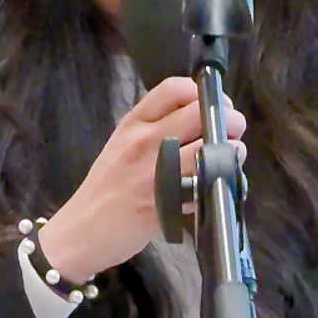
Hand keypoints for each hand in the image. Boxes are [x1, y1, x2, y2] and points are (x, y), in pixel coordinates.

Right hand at [38, 77, 245, 282]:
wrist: (83, 229)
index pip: (175, 89)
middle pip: (200, 114)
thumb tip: (199, 115)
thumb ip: (155, 126)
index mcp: (134, 123)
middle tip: (233, 130)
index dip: (204, 92)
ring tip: (231, 157)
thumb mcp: (122, 143)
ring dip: (233, 151)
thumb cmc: (107, 187)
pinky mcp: (169, 201)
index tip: (214, 104)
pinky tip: (217, 182)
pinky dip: (221, 181)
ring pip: (211, 149)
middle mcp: (145, 142)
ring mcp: (158, 171)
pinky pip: (207, 183)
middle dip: (230, 119)